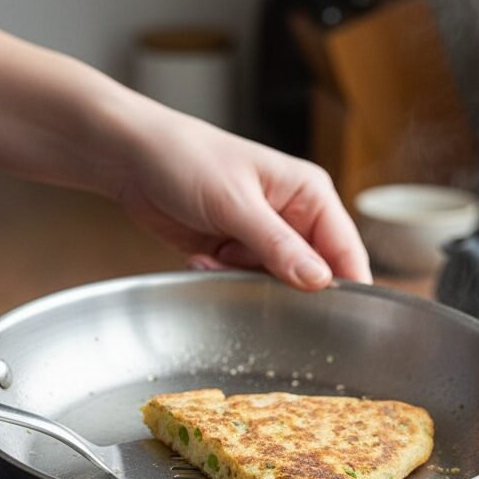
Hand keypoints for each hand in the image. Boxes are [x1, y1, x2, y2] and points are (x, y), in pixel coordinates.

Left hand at [112, 105, 371, 289]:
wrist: (131, 159)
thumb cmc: (186, 158)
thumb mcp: (235, 203)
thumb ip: (278, 245)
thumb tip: (320, 281)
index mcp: (309, 195)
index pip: (346, 251)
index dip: (346, 287)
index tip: (335, 320)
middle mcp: (293, 218)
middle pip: (311, 276)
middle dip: (280, 285)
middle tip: (248, 274)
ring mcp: (262, 239)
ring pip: (272, 285)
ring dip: (242, 279)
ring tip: (215, 255)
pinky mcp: (233, 254)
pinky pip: (240, 283)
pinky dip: (219, 277)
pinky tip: (200, 255)